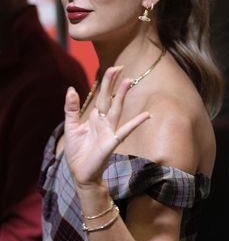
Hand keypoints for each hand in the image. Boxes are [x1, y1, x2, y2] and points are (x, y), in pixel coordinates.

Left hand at [64, 66, 149, 186]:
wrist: (80, 173)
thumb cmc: (77, 151)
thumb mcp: (70, 126)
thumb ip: (71, 108)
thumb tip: (71, 88)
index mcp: (94, 117)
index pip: (102, 96)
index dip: (107, 82)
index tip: (114, 68)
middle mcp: (104, 121)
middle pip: (109, 98)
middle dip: (114, 83)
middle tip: (120, 67)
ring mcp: (109, 131)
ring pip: (116, 109)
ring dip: (122, 96)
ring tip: (129, 81)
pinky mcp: (111, 142)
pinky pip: (125, 131)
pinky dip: (135, 123)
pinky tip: (146, 116)